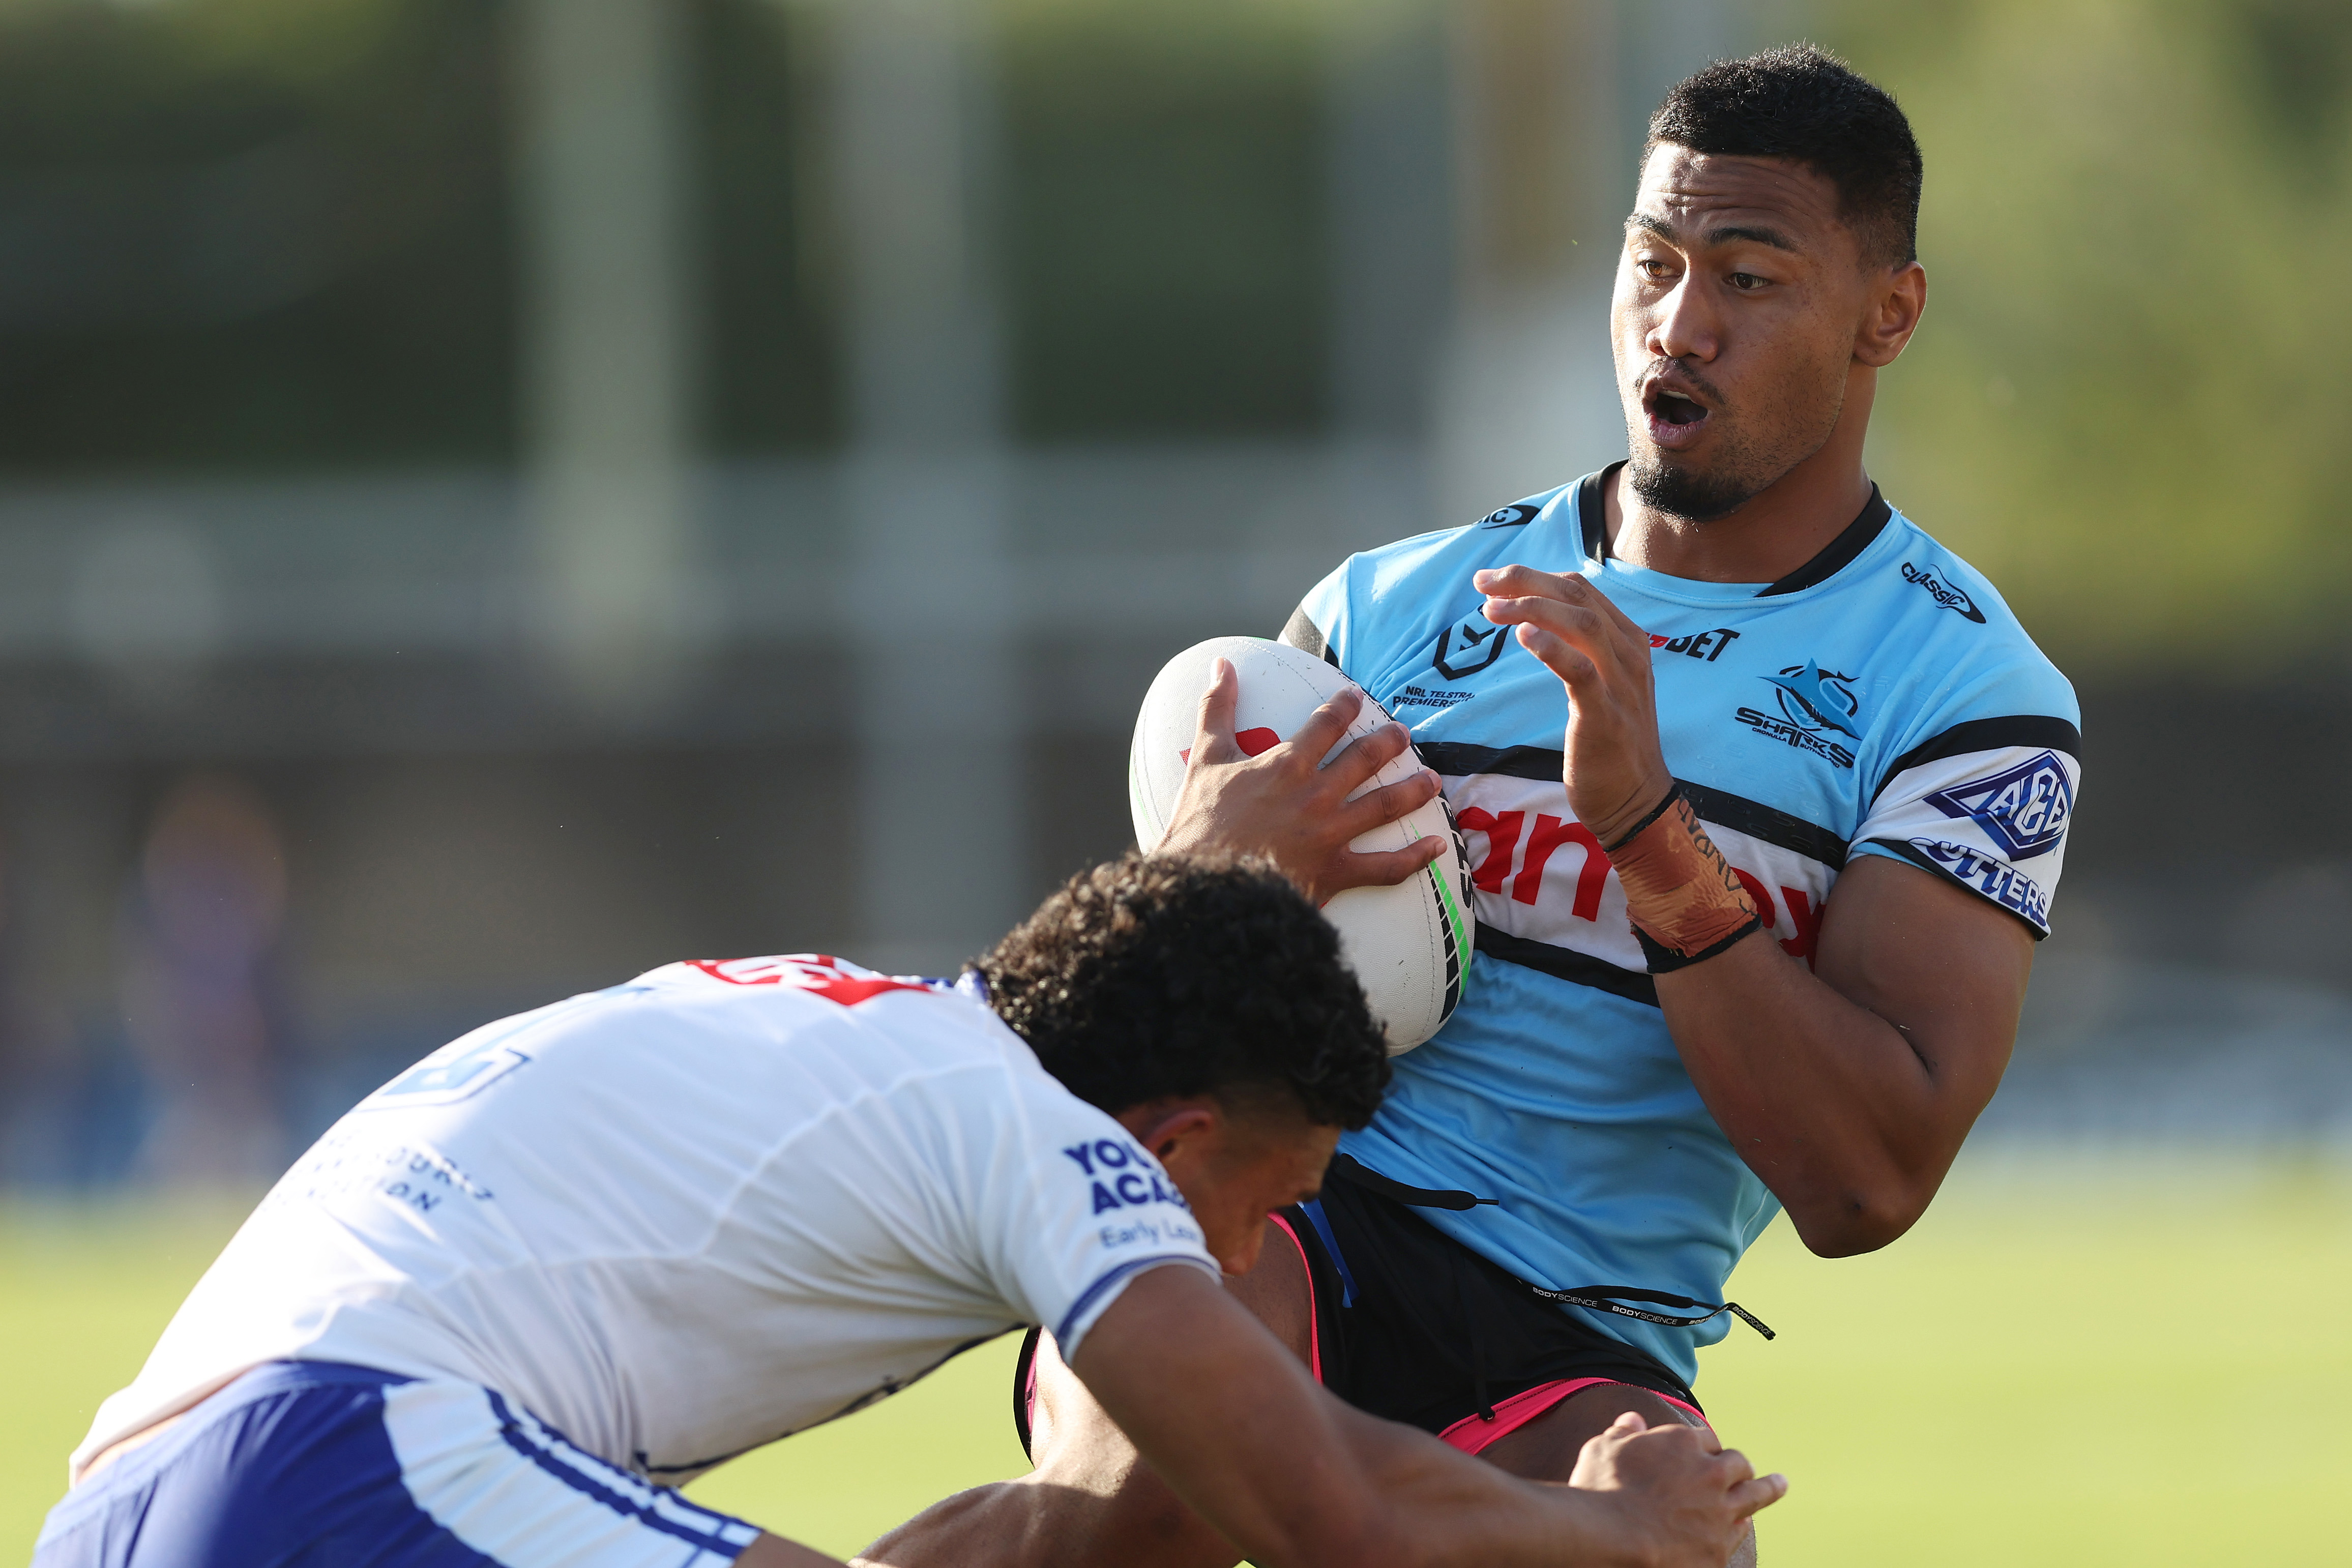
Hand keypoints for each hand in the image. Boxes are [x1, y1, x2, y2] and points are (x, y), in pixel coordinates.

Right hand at [1154, 657, 1442, 905]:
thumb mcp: (1204, 759)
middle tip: (1405, 734)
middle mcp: (1317, 794)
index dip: (1346, 706)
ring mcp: (1330, 834)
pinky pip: (1386, 867)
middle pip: (1366, 758)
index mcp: (1286, 764)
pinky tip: (1438, 847)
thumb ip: (1216, 709)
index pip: (1327, 723)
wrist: (1205, 887)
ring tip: (1433, 780)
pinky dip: (1415, 858)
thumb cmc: (1199, 825)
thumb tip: (1221, 664)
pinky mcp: (1335, 873)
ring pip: (1384, 805)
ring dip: (1413, 790)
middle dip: (1390, 743)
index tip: (1358, 698)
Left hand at [1475, 565, 1673, 846]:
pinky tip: (1523, 636)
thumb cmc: (1609, 743)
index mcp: (1627, 641)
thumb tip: (1534, 618)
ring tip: (1491, 609)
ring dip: (1532, 609)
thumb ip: (1577, 649)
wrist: (1635, 801)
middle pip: (1578, 597)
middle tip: (1482, 583)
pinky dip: (1553, 648)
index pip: (1580, 590)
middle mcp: (1629, 654)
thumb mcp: (1599, 684)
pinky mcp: (1606, 715)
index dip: (1533, 577)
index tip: (1492, 581)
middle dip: (1526, 582)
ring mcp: (1621, 684)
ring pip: (1582, 625)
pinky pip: (1581, 672)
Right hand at [1568, 1412, 1785, 1567]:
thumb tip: (1632, 1419)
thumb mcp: (1602, 1449)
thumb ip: (1623, 1433)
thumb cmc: (1599, 1490)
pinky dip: (1741, 1525)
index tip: (1702, 1452)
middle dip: (1740, 1465)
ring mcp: (1718, 1512)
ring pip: (1755, 1495)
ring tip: (1780, 1484)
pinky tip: (1744, 1524)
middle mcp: (1709, 1474)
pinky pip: (1739, 1532)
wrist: (1609, 1538)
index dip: (1704, 1446)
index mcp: (1682, 1443)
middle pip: (1738, 1464)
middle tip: (1747, 1468)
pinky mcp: (1718, 1549)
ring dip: (1768, 1488)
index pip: (1706, 1438)